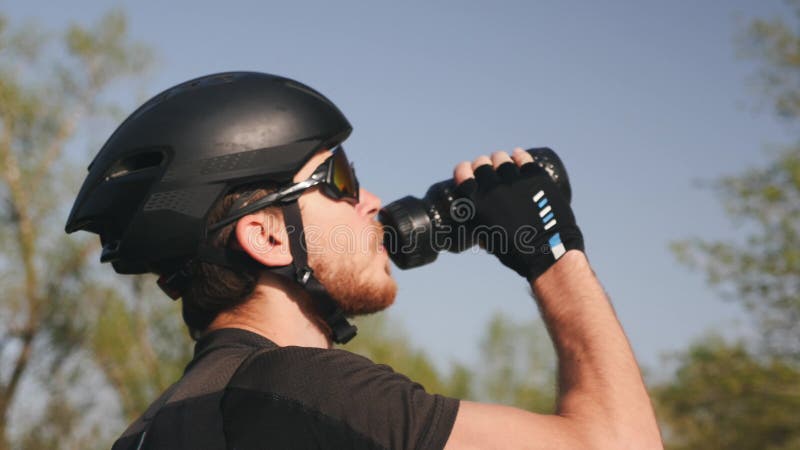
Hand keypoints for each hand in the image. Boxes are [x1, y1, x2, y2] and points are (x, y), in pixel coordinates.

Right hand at [453, 148, 583, 280]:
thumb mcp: (487, 238)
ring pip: (502, 158)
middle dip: (483, 166)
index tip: (469, 172)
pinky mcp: (535, 177)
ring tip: (504, 166)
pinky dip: (519, 156)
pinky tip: (518, 156)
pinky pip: (523, 158)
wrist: (546, 252)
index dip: (464, 170)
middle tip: (489, 172)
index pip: (462, 171)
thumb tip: (477, 215)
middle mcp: (492, 188)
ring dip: (500, 161)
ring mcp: (514, 180)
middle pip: (482, 162)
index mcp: (477, 202)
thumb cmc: (515, 251)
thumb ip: (479, 223)